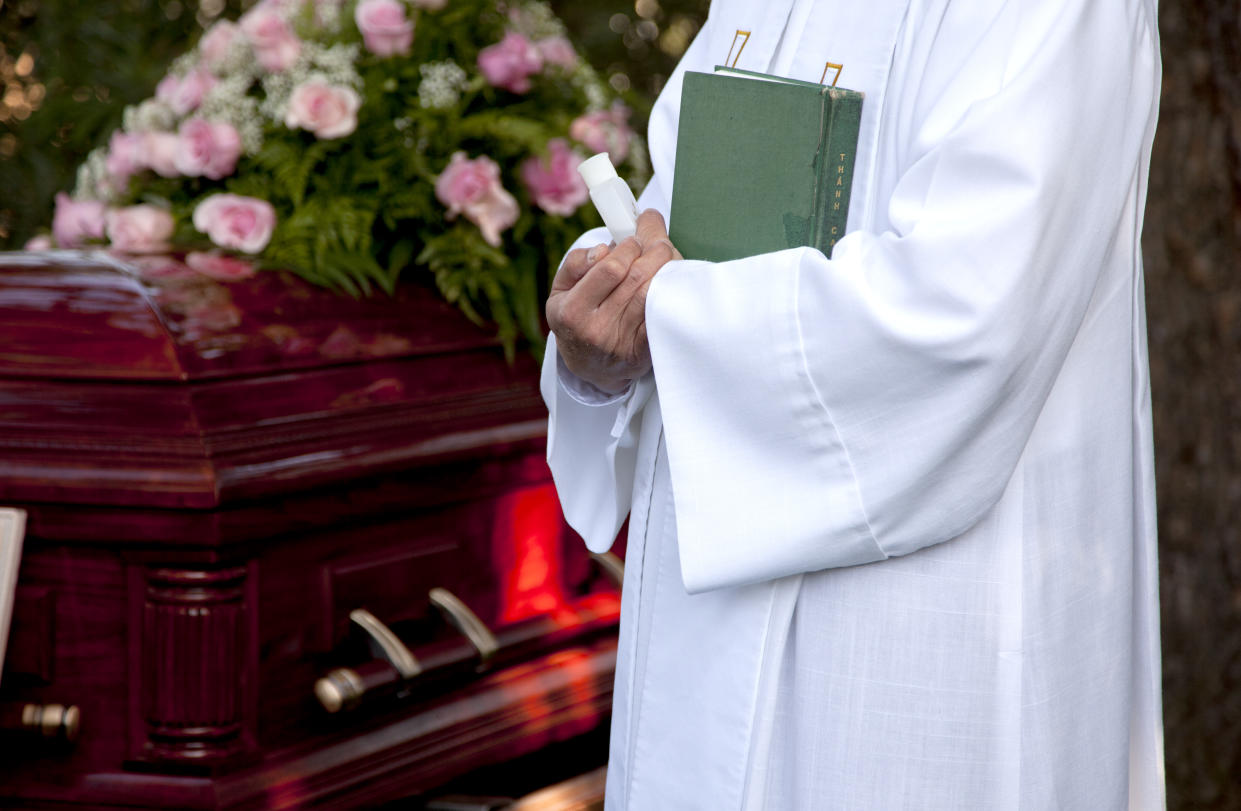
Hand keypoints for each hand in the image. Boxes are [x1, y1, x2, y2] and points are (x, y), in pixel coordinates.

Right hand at [546, 210, 682, 393]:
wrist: (590, 366)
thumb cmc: (576, 317)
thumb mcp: (561, 291)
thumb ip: (576, 264)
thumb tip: (603, 250)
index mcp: (573, 311)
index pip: (610, 269)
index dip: (629, 247)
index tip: (634, 238)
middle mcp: (597, 329)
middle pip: (637, 278)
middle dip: (655, 250)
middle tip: (659, 241)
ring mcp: (622, 343)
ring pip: (653, 295)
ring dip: (668, 268)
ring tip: (667, 255)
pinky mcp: (643, 352)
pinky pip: (661, 316)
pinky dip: (670, 293)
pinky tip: (670, 281)